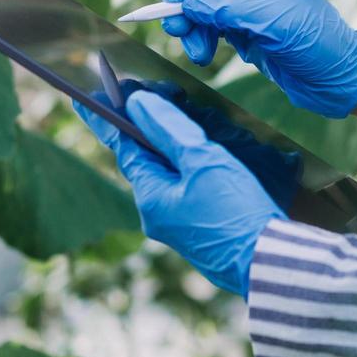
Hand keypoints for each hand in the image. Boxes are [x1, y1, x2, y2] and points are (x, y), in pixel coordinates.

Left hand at [73, 90, 284, 296]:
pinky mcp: (200, 230)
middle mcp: (157, 214)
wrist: (269, 263)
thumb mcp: (203, 161)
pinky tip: (202, 152)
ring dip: (170, 144)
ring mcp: (178, 225)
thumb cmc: (236, 212)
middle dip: (147, 127)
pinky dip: (186, 164)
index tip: (87, 98)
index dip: (110, 118)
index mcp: (151, 198)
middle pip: (146, 160)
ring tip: (178, 114)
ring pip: (168, 174)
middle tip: (145, 93)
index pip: (124, 148)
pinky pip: (184, 188)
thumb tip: (138, 104)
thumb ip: (169, 130)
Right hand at [159, 0, 356, 117]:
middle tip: (174, 26)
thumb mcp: (274, 23)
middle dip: (185, 2)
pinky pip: (206, 26)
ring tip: (198, 53)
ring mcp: (245, 3)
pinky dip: (198, 39)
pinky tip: (203, 55)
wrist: (336, 81)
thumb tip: (189, 3)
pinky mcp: (240, 28)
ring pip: (200, 4)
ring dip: (190, 27)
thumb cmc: (318, 44)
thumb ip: (230, 9)